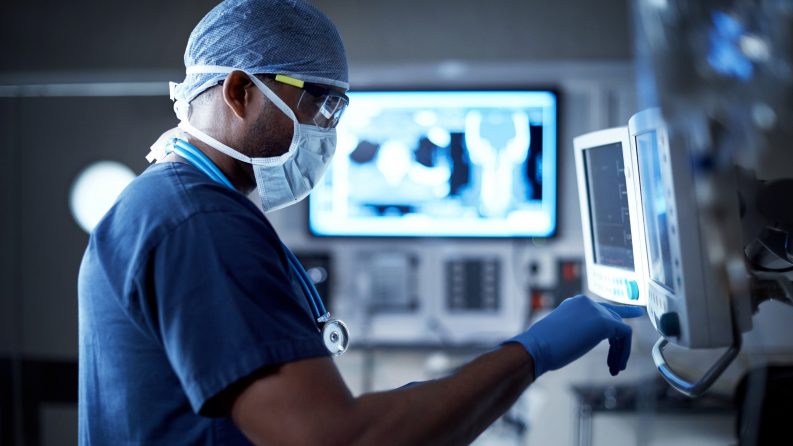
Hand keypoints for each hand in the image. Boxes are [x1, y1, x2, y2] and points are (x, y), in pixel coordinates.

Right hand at [505, 295, 644, 377]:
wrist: (537, 347)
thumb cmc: (544, 347)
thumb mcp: (564, 333)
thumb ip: (579, 330)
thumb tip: (585, 339)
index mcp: (575, 304)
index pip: (602, 308)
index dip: (619, 315)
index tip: (634, 315)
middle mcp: (587, 302)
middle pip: (614, 319)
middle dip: (618, 343)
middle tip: (616, 363)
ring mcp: (596, 310)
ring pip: (620, 329)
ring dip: (620, 351)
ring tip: (614, 369)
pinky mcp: (604, 322)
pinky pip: (625, 335)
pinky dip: (624, 352)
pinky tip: (616, 366)